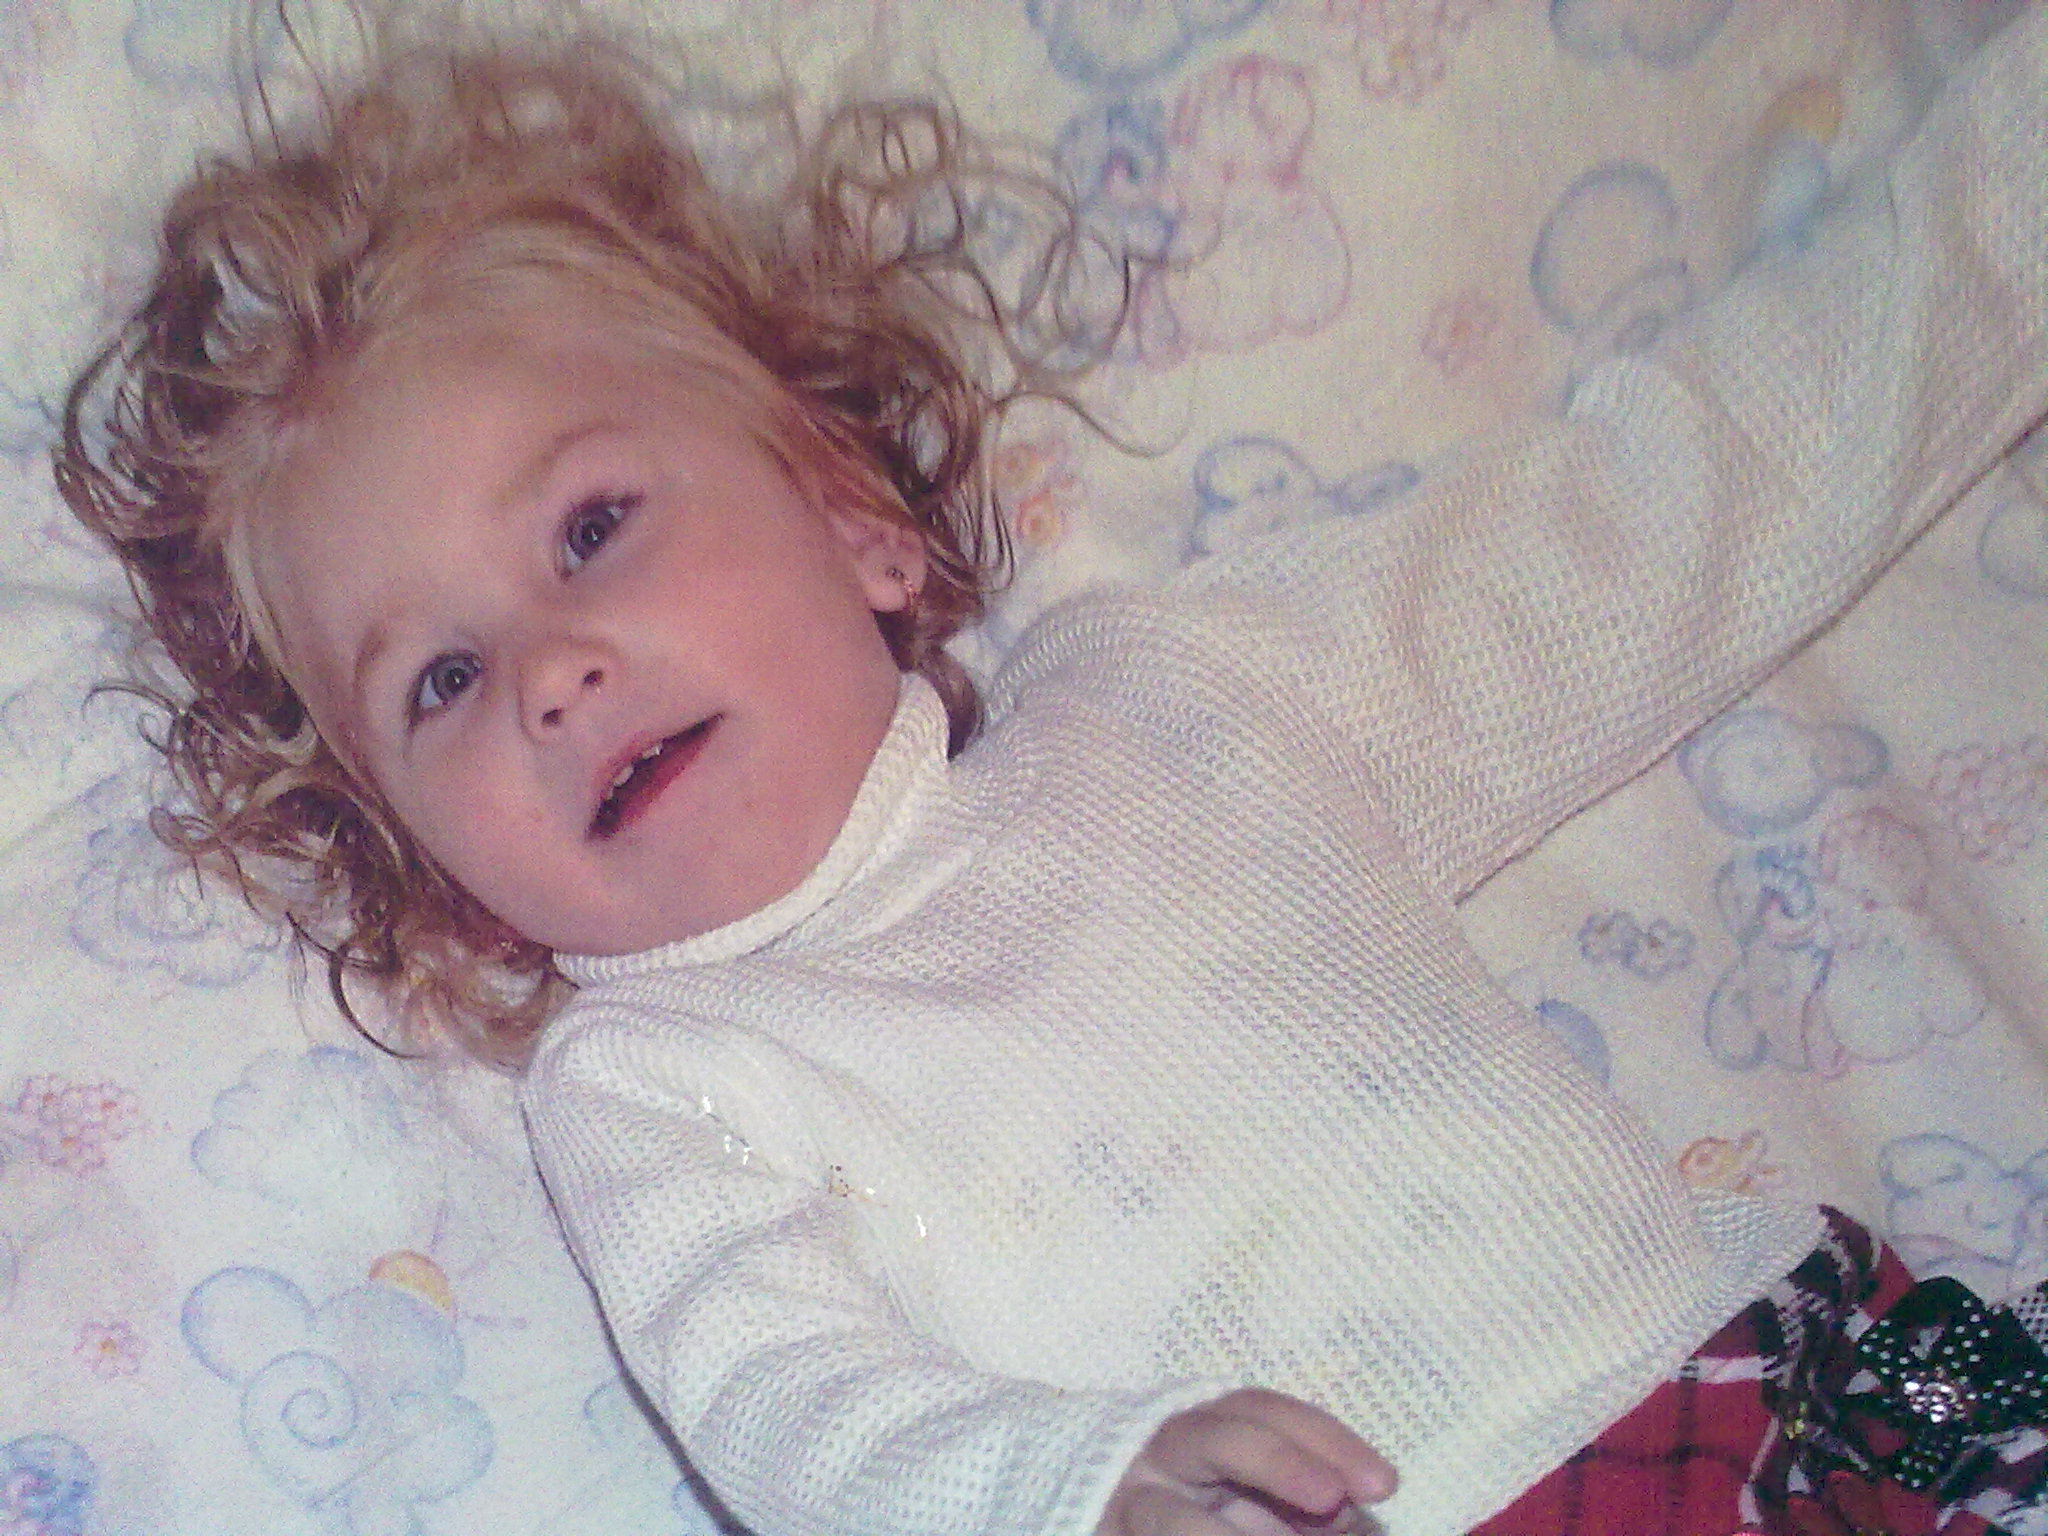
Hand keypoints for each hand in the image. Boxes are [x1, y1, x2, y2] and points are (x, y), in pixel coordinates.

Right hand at [1097, 1388, 1397, 1535]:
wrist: (1107, 1514)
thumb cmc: (1193, 1506)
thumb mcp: (1249, 1496)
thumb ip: (1298, 1501)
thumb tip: (1353, 1515)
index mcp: (1207, 1426)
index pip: (1265, 1412)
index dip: (1326, 1440)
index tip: (1382, 1484)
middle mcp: (1165, 1453)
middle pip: (1220, 1437)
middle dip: (1281, 1462)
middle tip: (1336, 1499)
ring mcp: (1134, 1503)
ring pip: (1173, 1517)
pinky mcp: (1112, 1535)